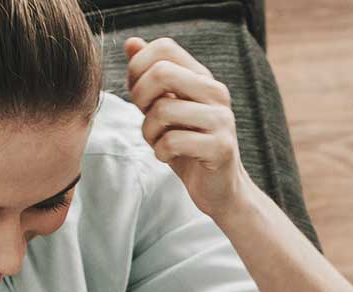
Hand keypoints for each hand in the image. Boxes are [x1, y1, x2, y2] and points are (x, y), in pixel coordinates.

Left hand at [126, 36, 252, 217]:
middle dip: (140, 97)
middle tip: (145, 116)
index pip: (165, 47)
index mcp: (202, 77)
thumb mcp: (164, 107)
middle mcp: (215, 92)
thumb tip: (131, 43)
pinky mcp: (220, 147)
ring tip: (158, 142)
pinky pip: (172, 142)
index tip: (138, 93)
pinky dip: (160, 152)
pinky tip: (169, 157)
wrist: (219, 187)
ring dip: (148, 132)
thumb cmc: (186, 144)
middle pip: (161, 72)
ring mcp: (221, 119)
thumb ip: (149, 76)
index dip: (138, 67)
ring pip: (163, 110)